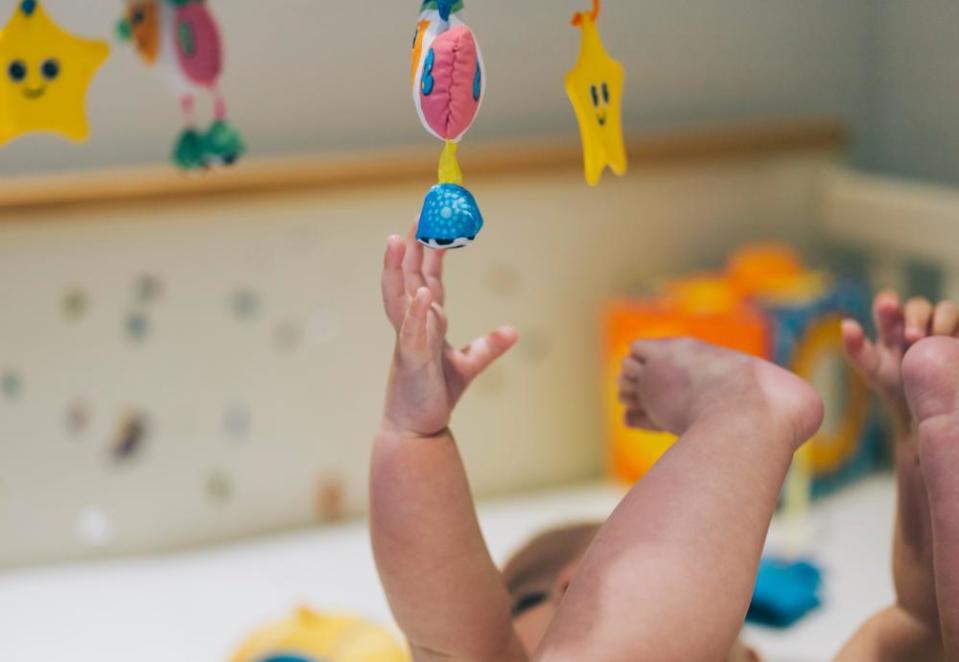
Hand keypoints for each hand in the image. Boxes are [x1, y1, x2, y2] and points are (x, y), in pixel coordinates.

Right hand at [380, 231, 517, 436]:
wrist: (418, 428)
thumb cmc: (435, 394)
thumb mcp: (469, 365)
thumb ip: (488, 346)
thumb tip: (514, 331)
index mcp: (426, 319)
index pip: (426, 273)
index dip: (430, 245)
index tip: (434, 216)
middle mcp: (413, 323)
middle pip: (409, 274)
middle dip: (413, 241)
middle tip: (420, 209)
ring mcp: (409, 339)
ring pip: (399, 297)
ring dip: (398, 268)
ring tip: (399, 240)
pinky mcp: (411, 360)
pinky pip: (412, 332)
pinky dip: (416, 312)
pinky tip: (422, 292)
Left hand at [842, 291, 958, 427]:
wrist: (922, 409)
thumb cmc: (893, 383)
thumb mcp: (872, 369)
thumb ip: (856, 349)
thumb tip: (847, 324)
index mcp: (892, 324)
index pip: (889, 305)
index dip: (888, 303)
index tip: (888, 305)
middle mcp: (919, 320)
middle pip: (918, 306)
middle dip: (915, 317)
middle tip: (912, 337)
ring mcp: (944, 327)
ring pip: (947, 310)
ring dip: (942, 320)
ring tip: (937, 338)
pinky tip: (955, 342)